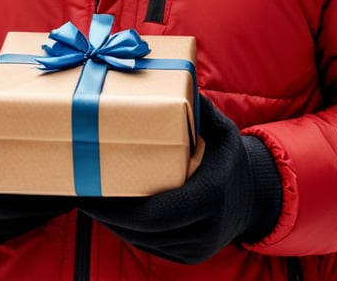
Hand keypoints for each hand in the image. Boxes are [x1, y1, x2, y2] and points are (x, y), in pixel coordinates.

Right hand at [0, 88, 74, 249]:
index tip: (60, 175)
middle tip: (80, 183)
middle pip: (11, 216)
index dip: (28, 192)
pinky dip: (37, 216)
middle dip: (45, 201)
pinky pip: (15, 231)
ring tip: (77, 188)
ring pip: (17, 226)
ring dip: (46, 211)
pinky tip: (58, 197)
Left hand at [78, 95, 280, 263]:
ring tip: (90, 201)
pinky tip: (112, 214)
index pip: (152, 214)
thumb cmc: (231, 158)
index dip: (116, 209)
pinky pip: (152, 247)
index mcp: (209, 195)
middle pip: (142, 230)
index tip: (89, 193)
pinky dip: (129, 232)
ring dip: (114, 224)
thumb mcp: (223, 130)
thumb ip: (202, 109)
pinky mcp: (189, 258)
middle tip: (81, 195)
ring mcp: (197, 249)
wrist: (256, 198)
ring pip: (143, 242)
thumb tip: (177, 78)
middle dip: (107, 215)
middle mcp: (204, 229)